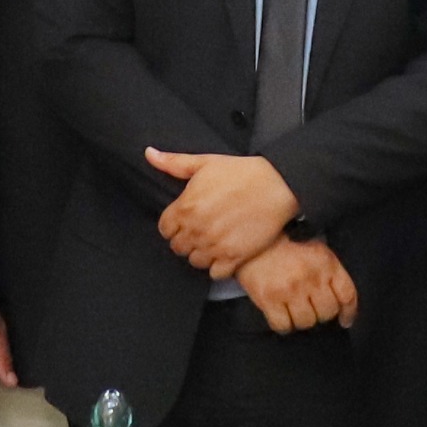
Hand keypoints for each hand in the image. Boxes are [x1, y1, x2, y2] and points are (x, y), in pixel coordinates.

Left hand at [146, 149, 298, 276]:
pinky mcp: (234, 258)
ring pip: (195, 261)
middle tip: (202, 229)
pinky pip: (215, 273)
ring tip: (214, 240)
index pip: (165, 229)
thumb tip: (148, 154)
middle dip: (187, 239)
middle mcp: (196, 230)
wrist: (277, 185)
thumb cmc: (241, 172)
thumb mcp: (205, 162)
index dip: (174, 225)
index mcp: (185, 208)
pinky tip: (226, 252)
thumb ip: (174, 162)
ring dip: (202, 253)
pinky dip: (219, 266)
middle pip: (178, 247)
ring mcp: (214, 246)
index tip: (186, 220)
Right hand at [235, 238, 358, 334]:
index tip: (344, 320)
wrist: (251, 238)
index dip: (349, 312)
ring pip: (307, 322)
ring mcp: (290, 289)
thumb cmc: (284, 243)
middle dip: (321, 314)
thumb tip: (338, 299)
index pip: (347, 294)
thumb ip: (328, 270)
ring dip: (302, 320)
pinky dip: (284, 325)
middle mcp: (311, 277)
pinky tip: (281, 316)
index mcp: (326, 263)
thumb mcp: (315, 248)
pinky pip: (284, 326)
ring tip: (295, 311)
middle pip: (327, 312)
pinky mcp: (269, 299)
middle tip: (312, 309)